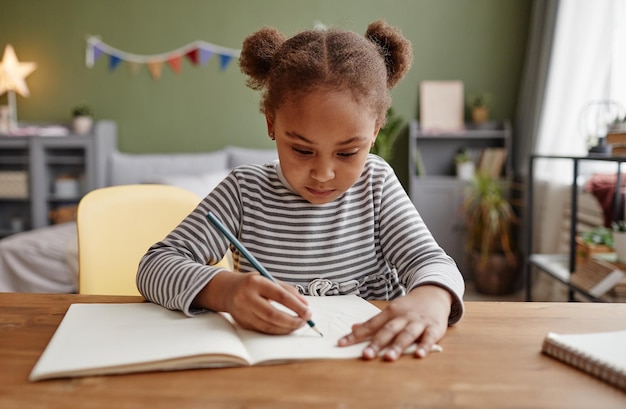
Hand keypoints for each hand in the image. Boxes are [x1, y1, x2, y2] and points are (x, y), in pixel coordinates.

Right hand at [193, 270, 311, 334]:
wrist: (227, 290)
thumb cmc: (253, 283)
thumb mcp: (268, 280)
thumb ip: (288, 290)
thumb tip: (305, 306)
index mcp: (255, 282)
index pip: (280, 296)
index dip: (296, 306)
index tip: (308, 312)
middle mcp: (246, 297)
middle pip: (273, 315)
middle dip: (292, 321)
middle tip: (304, 322)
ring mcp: (242, 312)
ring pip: (268, 326)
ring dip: (286, 328)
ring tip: (297, 325)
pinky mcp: (241, 322)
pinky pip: (262, 330)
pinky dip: (276, 331)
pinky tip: (285, 328)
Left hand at [337, 285, 451, 360]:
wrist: (434, 293)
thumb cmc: (409, 307)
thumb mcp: (391, 310)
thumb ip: (374, 322)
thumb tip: (353, 328)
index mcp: (390, 312)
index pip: (370, 324)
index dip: (356, 335)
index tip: (342, 344)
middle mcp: (403, 316)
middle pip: (388, 330)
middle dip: (377, 343)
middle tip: (366, 355)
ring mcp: (418, 322)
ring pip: (407, 334)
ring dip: (398, 346)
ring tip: (389, 358)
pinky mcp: (434, 327)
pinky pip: (429, 337)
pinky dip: (425, 346)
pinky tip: (419, 355)